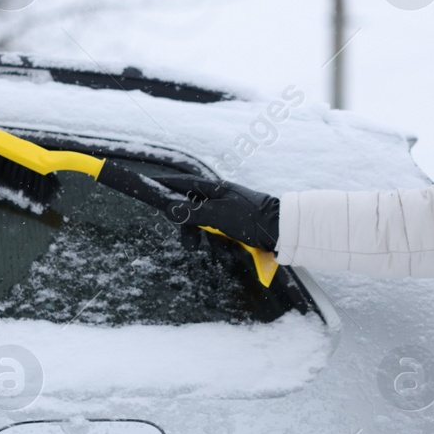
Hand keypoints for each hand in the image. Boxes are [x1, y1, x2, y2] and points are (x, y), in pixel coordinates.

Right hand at [155, 175, 279, 251]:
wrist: (281, 230)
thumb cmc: (251, 219)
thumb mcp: (217, 215)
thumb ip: (192, 212)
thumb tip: (169, 208)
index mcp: (214, 189)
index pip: (183, 183)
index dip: (167, 183)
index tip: (151, 183)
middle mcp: (219, 197)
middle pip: (191, 208)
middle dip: (187, 227)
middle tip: (189, 245)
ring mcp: (227, 211)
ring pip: (204, 223)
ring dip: (204, 238)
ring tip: (208, 250)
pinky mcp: (235, 224)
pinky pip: (218, 233)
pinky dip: (218, 242)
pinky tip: (224, 250)